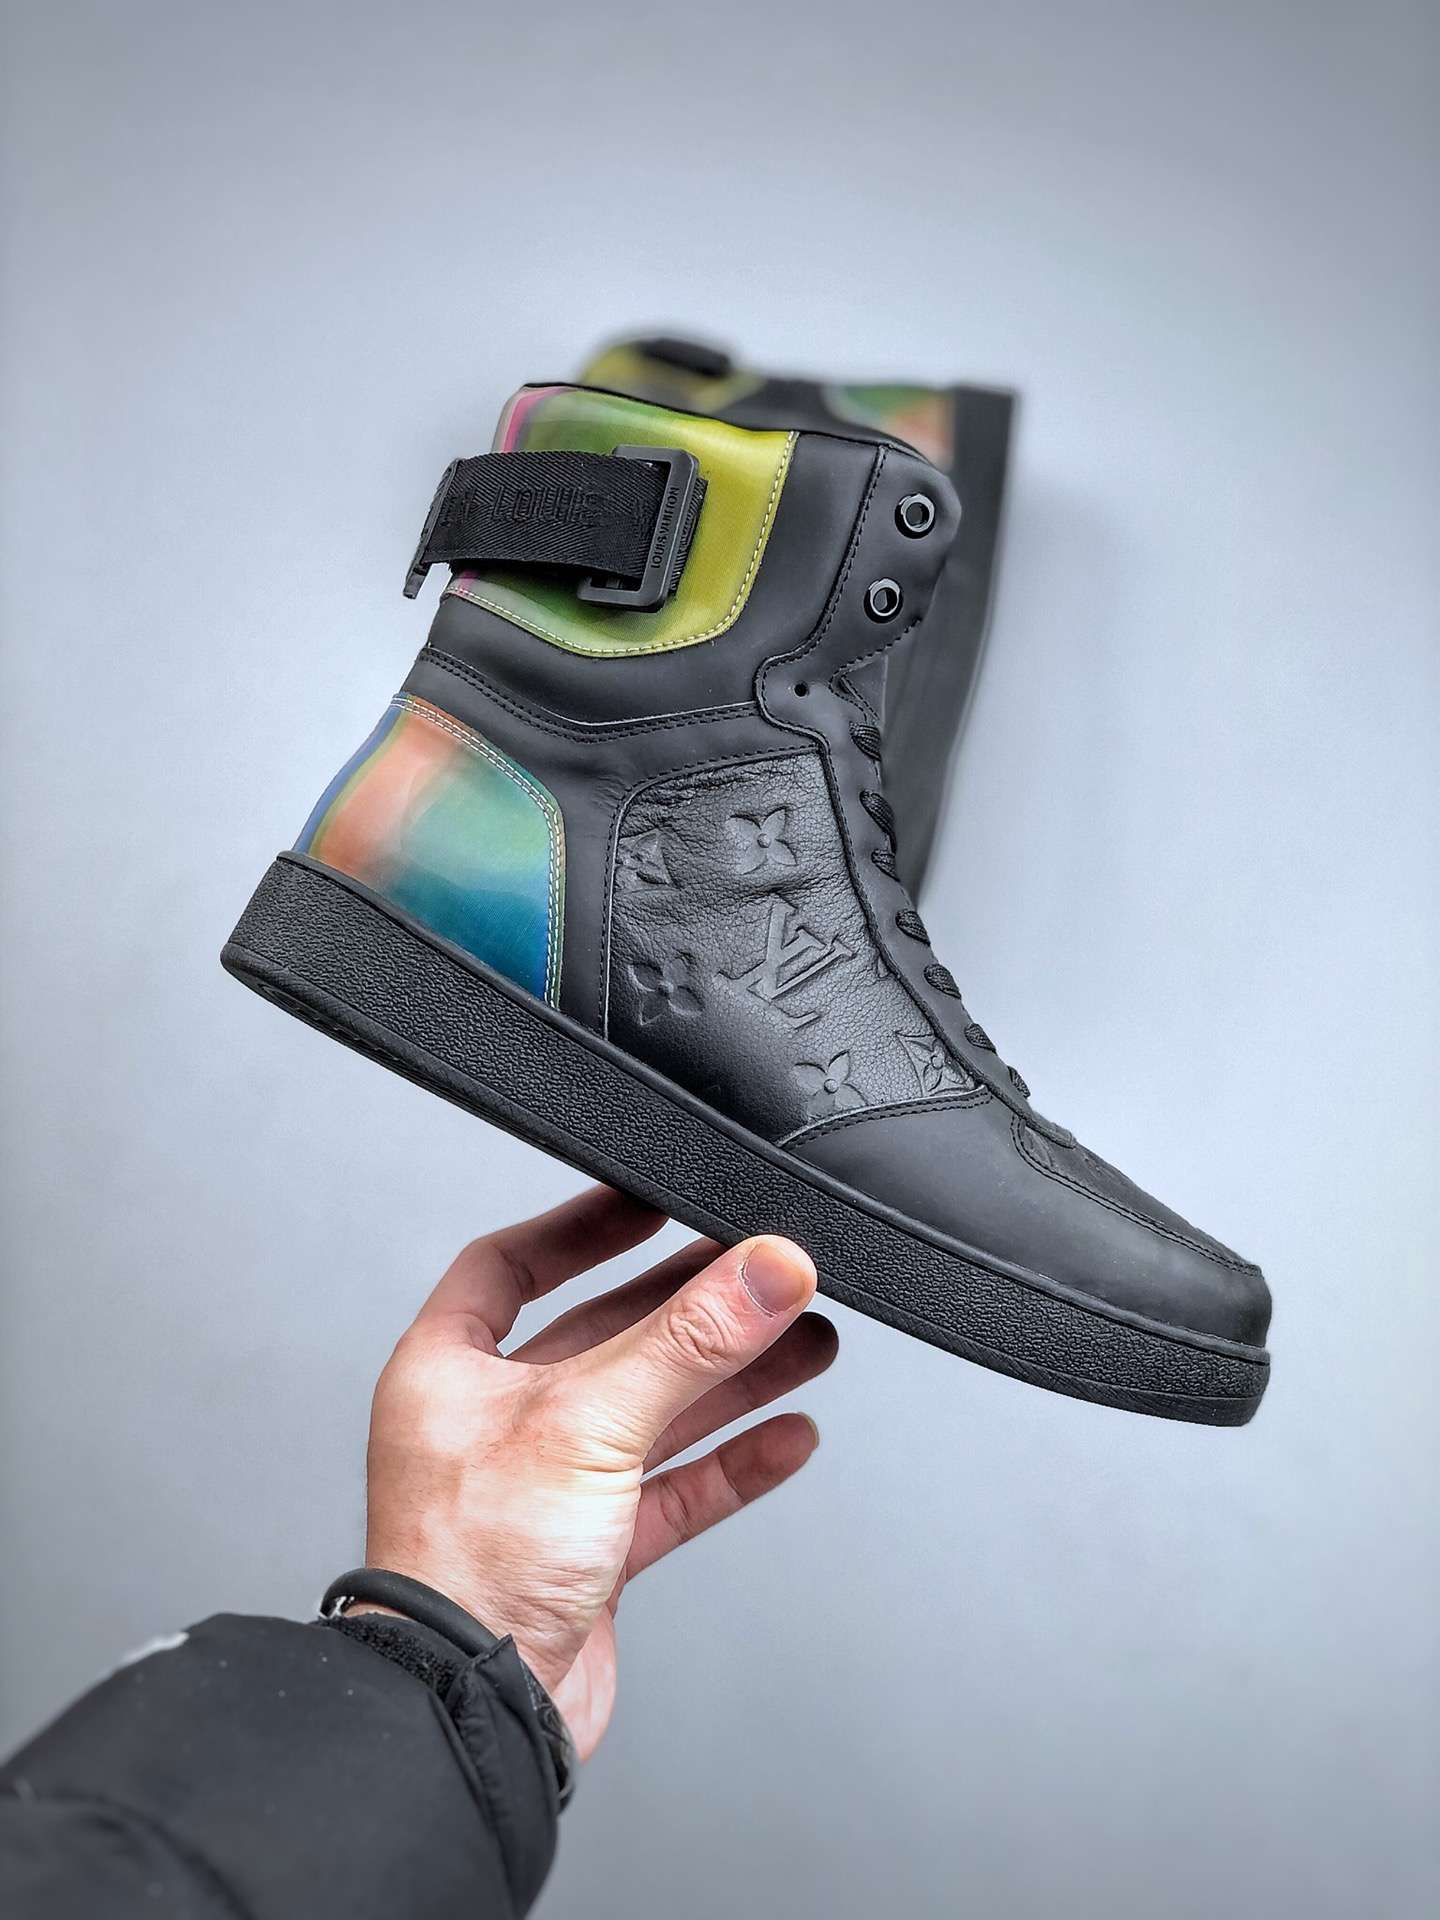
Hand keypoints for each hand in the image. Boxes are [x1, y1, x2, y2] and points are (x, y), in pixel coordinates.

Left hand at [363, 1186, 835, 1758]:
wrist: (470, 1713)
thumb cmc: (471, 1568)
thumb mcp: (590, 1421)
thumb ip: (688, 1342)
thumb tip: (767, 1268)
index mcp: (449, 1371)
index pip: (509, 1265)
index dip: (580, 1227)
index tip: (650, 1196)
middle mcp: (492, 1423)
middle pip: (604, 1336)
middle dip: (690, 1306)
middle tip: (762, 1271)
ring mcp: (544, 1489)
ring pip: (651, 1412)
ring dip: (729, 1379)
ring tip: (806, 1339)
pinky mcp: (590, 1554)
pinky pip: (673, 1490)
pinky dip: (731, 1462)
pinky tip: (788, 1436)